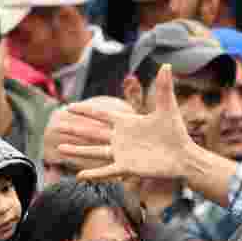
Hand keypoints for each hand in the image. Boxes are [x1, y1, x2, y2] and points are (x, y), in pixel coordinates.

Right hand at [58, 65, 196, 182]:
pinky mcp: (128, 167)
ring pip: (95, 151)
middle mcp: (122, 138)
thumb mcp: (168, 108)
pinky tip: (80, 176)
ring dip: (77, 150)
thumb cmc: (177, 133)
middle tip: (57, 126)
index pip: (101, 115)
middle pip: (93, 133)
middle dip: (75, 130)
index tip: (69, 107)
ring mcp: (123, 153)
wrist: (184, 156)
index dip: (86, 111)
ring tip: (59, 148)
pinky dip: (94, 173)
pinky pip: (107, 171)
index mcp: (127, 123)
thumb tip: (166, 64)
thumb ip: (164, 87)